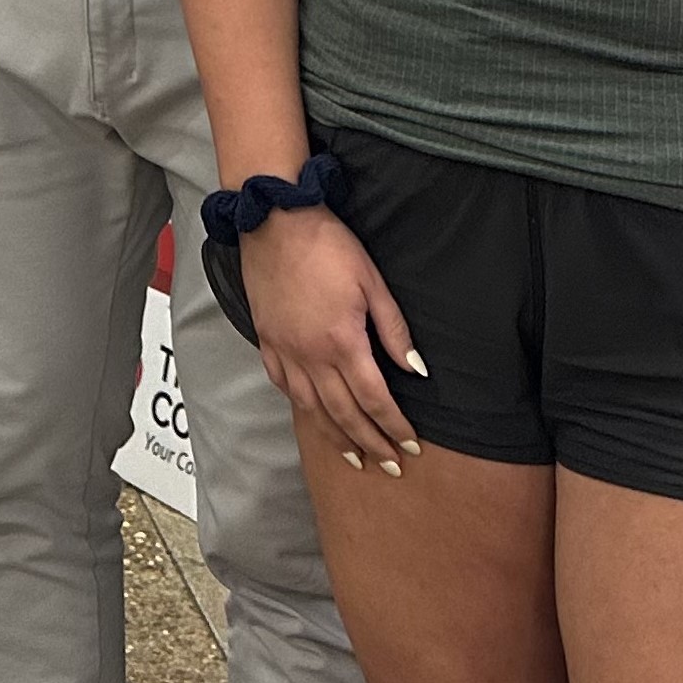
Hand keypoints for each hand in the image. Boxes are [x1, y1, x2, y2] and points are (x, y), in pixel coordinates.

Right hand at [240, 206, 425, 475]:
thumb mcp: (371, 281)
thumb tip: (416, 369)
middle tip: (390, 464)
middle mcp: (310, 354)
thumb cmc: (326, 244)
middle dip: (370, 443)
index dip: (395, 425)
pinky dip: (300, 405)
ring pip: (311, 407)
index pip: (374, 399)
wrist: (273, 218)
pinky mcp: (266, 337)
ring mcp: (284, 348)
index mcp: (342, 342)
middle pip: (344, 414)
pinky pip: (282, 383)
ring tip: (353, 456)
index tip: (411, 444)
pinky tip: (311, 413)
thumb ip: (394, 330)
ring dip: (335, 436)